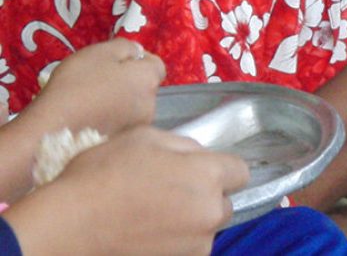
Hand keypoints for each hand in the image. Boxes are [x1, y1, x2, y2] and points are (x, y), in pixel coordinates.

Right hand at [4, 126, 248, 254]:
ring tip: (154, 213)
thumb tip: (199, 155)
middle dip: (207, 196)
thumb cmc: (103, 174)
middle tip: (171, 191)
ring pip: (206, 227)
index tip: (200, 169)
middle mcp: (211, 212)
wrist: (68, 225)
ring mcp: (197, 243)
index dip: (221, 168)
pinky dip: (176, 239)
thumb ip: (184, 145)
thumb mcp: (144, 137)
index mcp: (207, 176)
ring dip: (191, 220)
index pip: (241, 171)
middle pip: (225, 202)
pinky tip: (148, 231)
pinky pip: (188, 246)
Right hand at [25, 38, 165, 133]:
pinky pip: (122, 123)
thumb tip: (137, 51)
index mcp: (147, 79)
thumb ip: (124, 47)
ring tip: (92, 100)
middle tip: (99, 79)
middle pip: (144, 86)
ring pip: (134, 105)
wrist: (54, 129)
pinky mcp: (124, 141)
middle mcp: (151, 103)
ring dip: (120, 99)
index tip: (117, 59)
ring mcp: (139, 125)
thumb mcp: (99, 53)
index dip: (137, 58)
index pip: (155, 64)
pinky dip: (112, 117)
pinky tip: (92, 117)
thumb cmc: (77, 85)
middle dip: (127, 79)